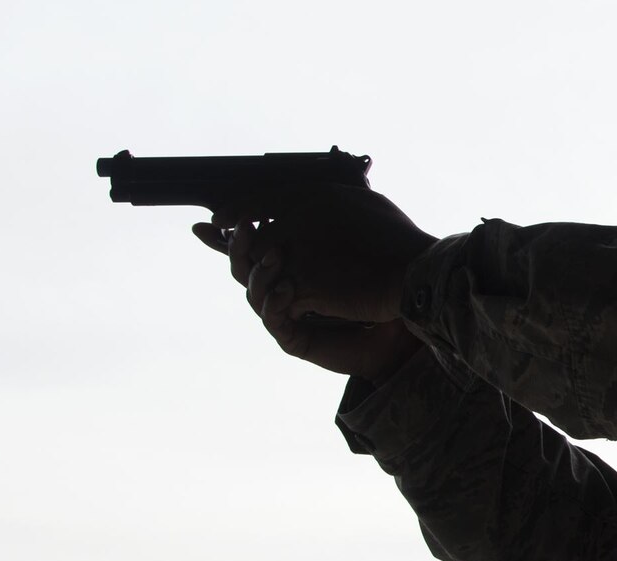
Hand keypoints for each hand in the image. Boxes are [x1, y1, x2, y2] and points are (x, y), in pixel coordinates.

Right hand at [193, 185, 437, 378]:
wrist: (402, 311)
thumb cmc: (381, 266)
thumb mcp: (352, 225)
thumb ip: (327, 202)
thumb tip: (316, 166)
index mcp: (290, 260)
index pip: (252, 244)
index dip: (230, 231)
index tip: (214, 218)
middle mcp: (283, 286)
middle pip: (242, 265)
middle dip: (237, 247)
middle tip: (240, 230)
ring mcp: (287, 312)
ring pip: (253, 291)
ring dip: (258, 271)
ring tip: (274, 256)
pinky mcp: (296, 338)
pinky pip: (274, 318)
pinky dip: (275, 302)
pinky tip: (286, 288)